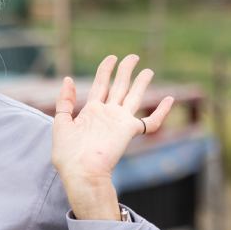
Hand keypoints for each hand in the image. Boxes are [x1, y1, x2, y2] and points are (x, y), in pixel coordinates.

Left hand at [52, 54, 172, 218]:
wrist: (80, 172)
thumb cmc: (68, 154)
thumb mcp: (61, 123)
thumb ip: (65, 101)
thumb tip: (69, 79)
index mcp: (91, 112)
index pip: (101, 85)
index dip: (106, 70)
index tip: (112, 58)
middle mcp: (107, 114)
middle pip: (119, 87)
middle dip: (126, 70)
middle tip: (133, 57)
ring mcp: (119, 122)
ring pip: (134, 97)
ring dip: (141, 83)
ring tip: (148, 70)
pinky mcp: (129, 130)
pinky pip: (150, 123)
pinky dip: (161, 112)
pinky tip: (170, 100)